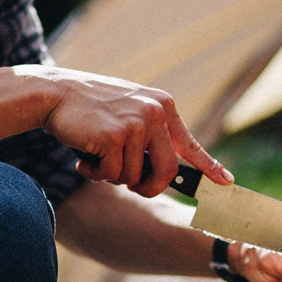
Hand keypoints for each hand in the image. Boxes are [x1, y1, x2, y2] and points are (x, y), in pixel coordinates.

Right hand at [40, 69, 230, 196]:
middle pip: (166, 172)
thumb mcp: (129, 111)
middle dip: (148, 188)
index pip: (190, 144)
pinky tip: (84, 154)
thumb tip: (169, 172)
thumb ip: (151, 134)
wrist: (55, 94)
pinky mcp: (114, 137)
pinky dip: (95, 172)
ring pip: (133, 177)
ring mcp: (136, 124)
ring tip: (96, 154)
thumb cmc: (90, 108)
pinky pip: (112, 174)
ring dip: (112, 175)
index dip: (209, 166)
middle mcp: (155, 113)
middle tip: (132, 188)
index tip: (226, 182)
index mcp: (162, 106)